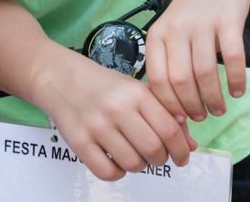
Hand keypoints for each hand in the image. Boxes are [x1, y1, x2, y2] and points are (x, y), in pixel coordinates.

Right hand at [29, 50, 194, 180]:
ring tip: (134, 154)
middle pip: (154, 150)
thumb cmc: (103, 86)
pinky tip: (115, 159)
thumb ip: (165, 114)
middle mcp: (117, 107)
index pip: (170, 129)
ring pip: (132, 164)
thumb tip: (190, 145)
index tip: (182, 157)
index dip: (181, 149)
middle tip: (156, 156)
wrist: (59, 77)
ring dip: (139, 166)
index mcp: (136, 92)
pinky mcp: (78, 141)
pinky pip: (107, 172)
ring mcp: (96, 125)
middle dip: (161, 159)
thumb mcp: (136, 90)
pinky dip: (117, 172)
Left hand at [144, 0, 249, 122]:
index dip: (169, 105)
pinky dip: (236, 80)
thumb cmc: (193, 12)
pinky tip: (237, 91)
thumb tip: (171, 109)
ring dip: (213, 98)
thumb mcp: (170, 31)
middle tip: (202, 117)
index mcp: (157, 34)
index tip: (180, 119)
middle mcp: (176, 28)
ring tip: (219, 108)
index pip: (157, 80)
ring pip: (204, 73)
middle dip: (192, 106)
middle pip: (180, 81)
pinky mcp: (228, 21)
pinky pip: (233, 58)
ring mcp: (202, 24)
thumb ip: (167, 62)